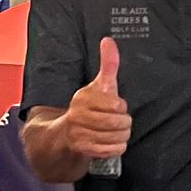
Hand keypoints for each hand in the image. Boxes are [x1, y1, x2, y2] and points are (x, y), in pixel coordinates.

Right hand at [63, 38, 130, 159]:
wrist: (65, 133)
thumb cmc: (89, 106)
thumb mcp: (98, 84)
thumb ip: (108, 64)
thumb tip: (108, 40)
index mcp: (83, 98)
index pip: (116, 104)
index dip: (121, 106)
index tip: (116, 106)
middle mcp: (78, 115)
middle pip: (118, 122)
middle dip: (124, 123)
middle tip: (120, 121)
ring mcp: (79, 134)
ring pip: (117, 137)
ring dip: (122, 135)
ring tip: (117, 131)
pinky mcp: (83, 150)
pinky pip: (111, 150)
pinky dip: (117, 147)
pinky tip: (112, 141)